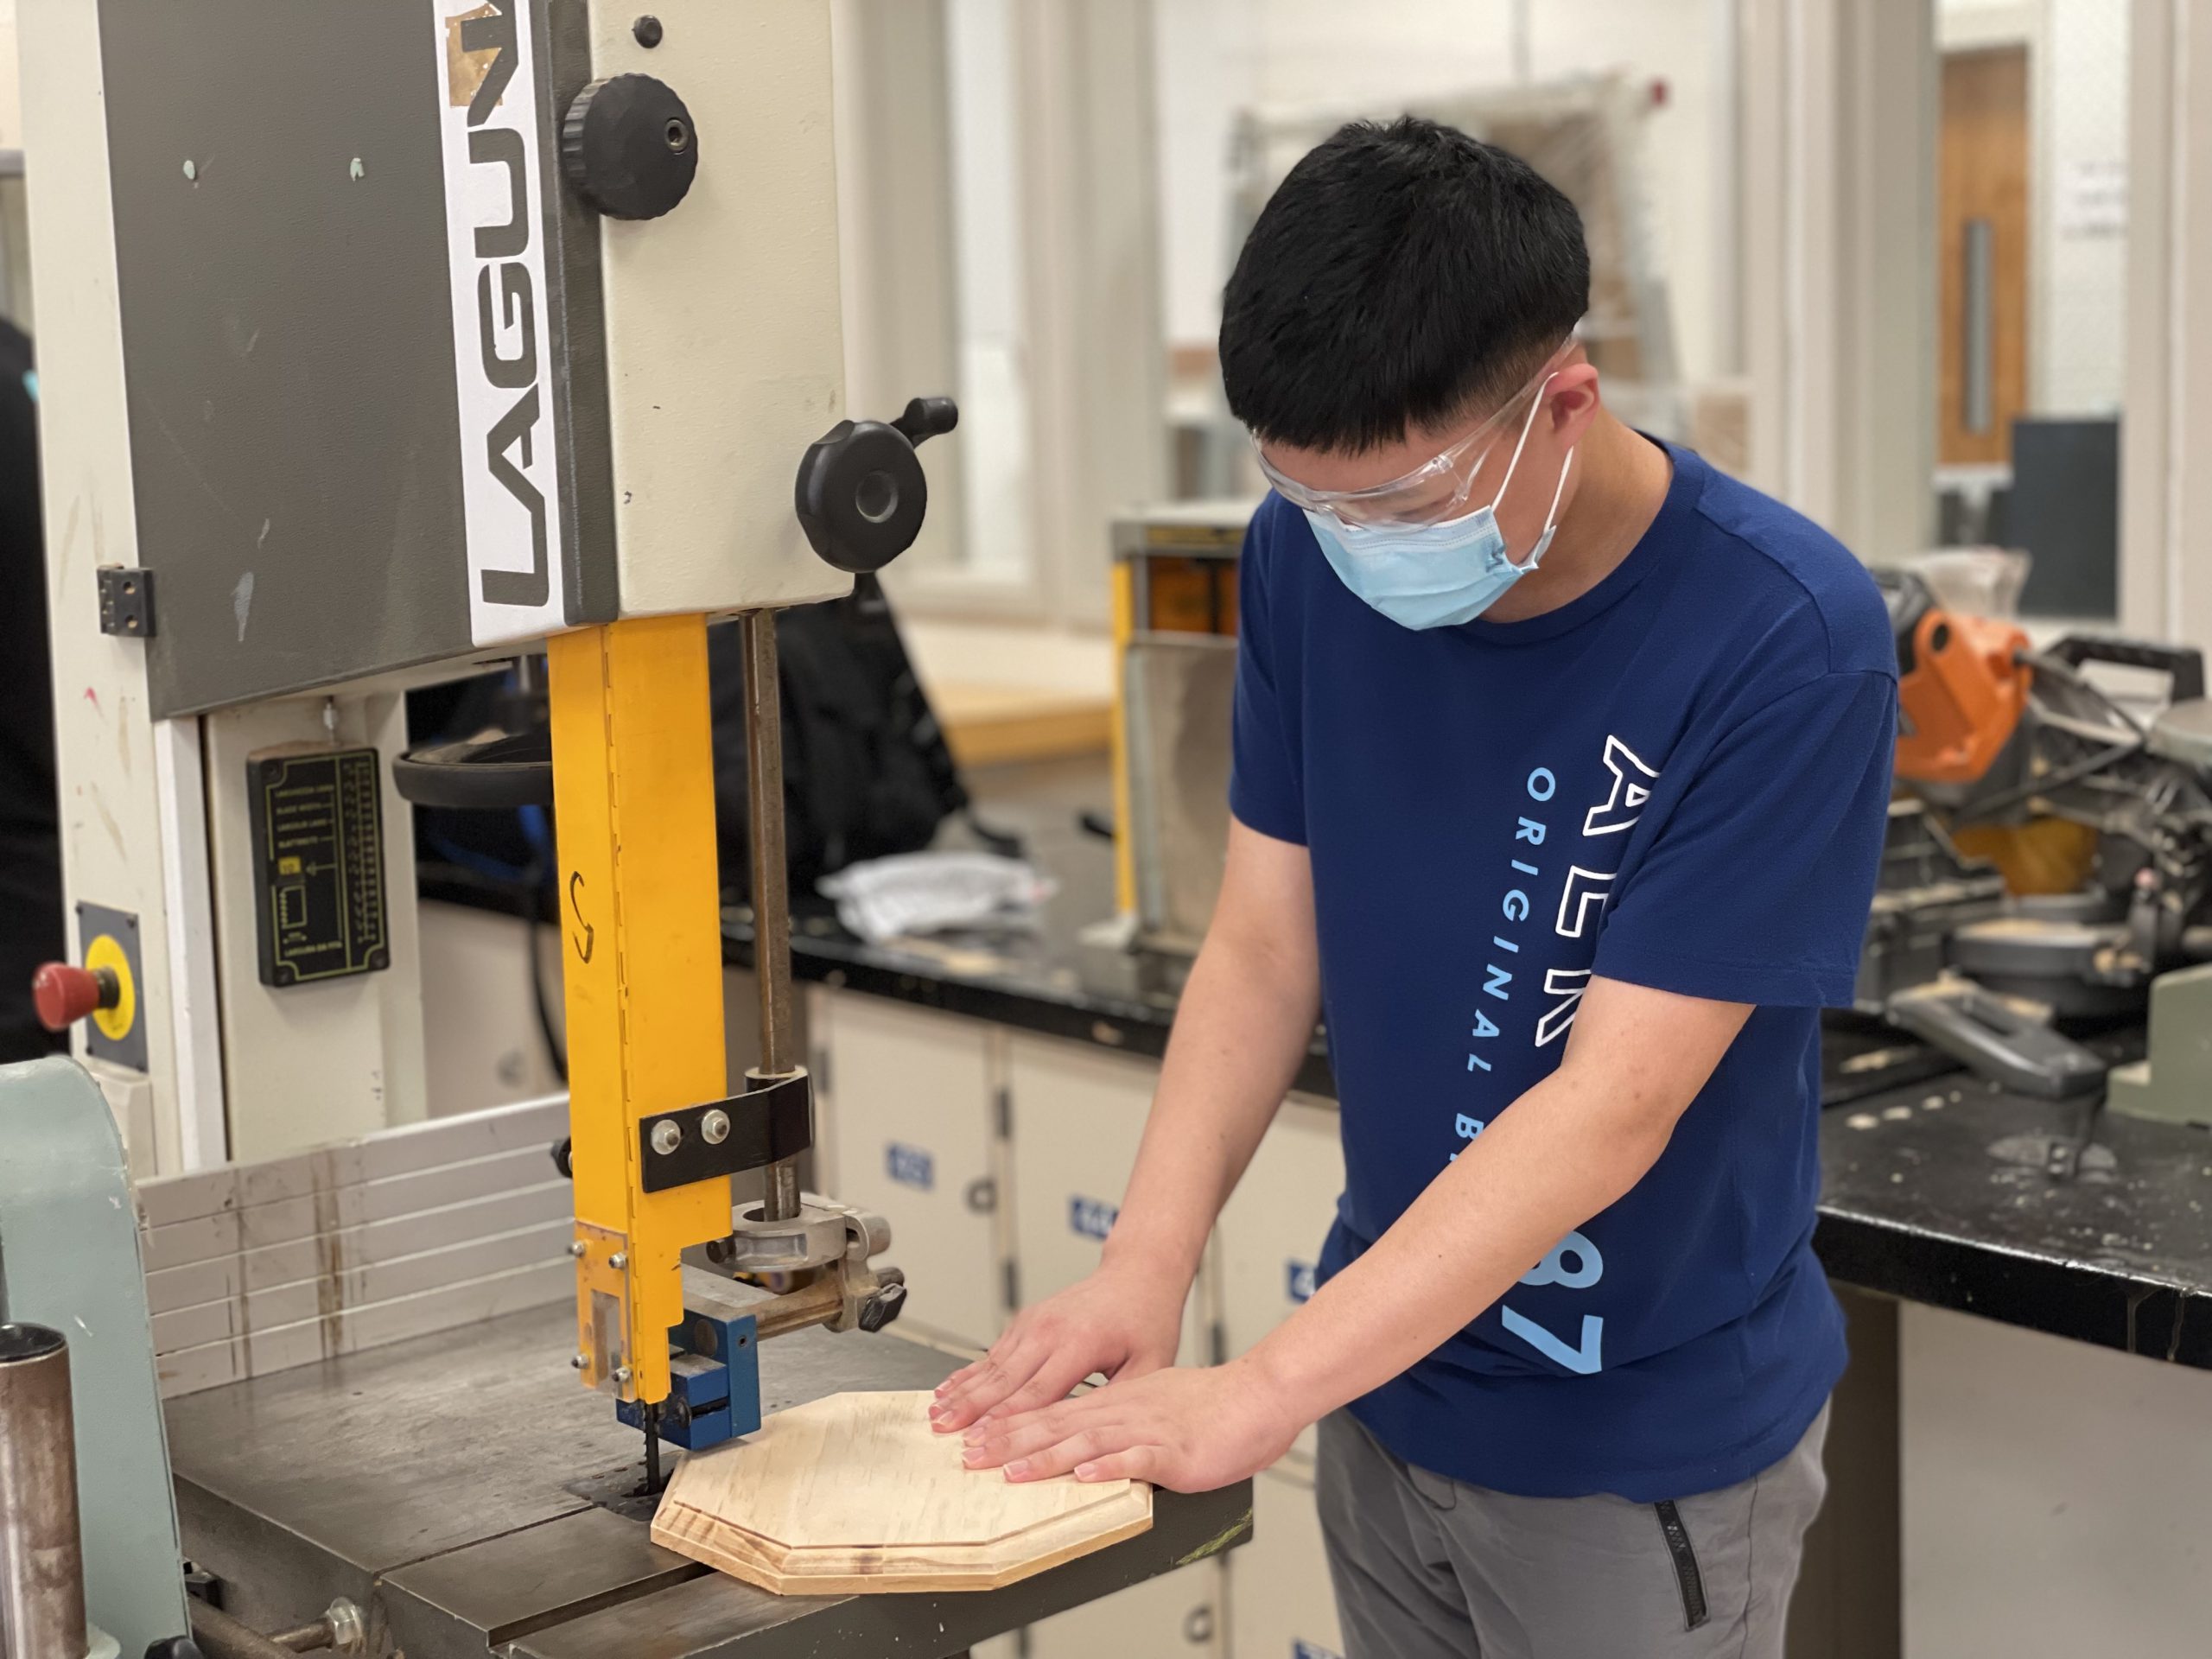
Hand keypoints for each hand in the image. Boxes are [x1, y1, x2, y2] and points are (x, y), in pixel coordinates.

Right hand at [929, 1261, 1182, 1434]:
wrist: (1137, 1274)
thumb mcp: (1149, 1366)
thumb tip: (1098, 1442)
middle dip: (970, 1409)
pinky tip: (949, 1389)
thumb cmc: (1147, 1320)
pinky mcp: (1027, 1321)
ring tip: (935, 1415)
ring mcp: (1035, 1322)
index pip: (1037, 1392)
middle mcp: (1051, 1329)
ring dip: (962, 1392)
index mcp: (1081, 1343)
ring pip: (991, 1365)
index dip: (1006, 1422)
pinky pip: (993, 1353)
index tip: (982, 1442)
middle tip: (943, 1433)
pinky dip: (969, 1373)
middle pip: (1003, 1379)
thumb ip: (1119, 1403)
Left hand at [959, 1358, 1300, 1492]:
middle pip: (1059, 1425)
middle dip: (1011, 1441)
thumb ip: (1122, 1423)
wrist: (1260, 1394)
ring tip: (1011, 1471)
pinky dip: (1109, 1466)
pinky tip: (1084, 1475)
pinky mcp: (1177, 1450)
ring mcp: (1150, 1430)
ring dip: (1046, 1456)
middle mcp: (1126, 1411)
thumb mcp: (1156, 1406)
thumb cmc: (1214, 1407)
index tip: (978, 1437)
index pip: (1056, 1412)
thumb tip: (1087, 1445)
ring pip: (1088, 1442)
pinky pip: (1139, 1458)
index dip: (1013, 1426)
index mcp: (1120, 1401)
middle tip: (972, 1455)